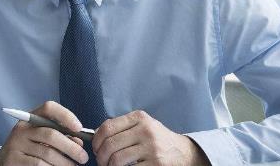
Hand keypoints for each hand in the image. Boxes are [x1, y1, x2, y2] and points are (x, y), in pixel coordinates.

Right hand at [0, 101, 88, 165]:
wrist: (5, 161)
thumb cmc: (29, 149)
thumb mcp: (41, 139)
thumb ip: (60, 137)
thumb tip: (78, 142)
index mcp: (30, 118)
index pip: (49, 108)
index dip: (66, 116)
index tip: (79, 128)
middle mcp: (21, 129)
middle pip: (51, 134)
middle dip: (71, 148)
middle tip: (83, 158)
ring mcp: (16, 145)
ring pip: (48, 153)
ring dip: (65, 162)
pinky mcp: (14, 160)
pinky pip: (39, 165)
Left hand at [91, 110, 209, 165]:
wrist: (184, 152)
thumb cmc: (158, 139)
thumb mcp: (143, 125)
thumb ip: (123, 127)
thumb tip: (96, 136)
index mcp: (139, 118)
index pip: (107, 127)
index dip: (96, 140)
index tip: (95, 148)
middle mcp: (145, 130)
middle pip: (110, 144)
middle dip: (101, 156)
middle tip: (101, 161)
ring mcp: (151, 147)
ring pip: (117, 158)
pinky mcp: (156, 163)